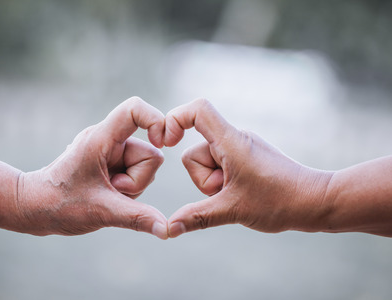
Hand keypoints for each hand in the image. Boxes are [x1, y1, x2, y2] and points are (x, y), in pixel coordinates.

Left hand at [16, 97, 167, 238]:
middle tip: (111, 191)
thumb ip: (137, 218)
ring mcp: (111, 152)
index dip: (156, 121)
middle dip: (137, 180)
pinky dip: (129, 188)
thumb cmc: (58, 205)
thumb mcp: (101, 212)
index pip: (134, 109)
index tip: (161, 144)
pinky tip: (109, 195)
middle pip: (151, 153)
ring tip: (107, 194)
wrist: (33, 208)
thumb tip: (167, 230)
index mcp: (101, 139)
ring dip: (133, 186)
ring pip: (146, 167)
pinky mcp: (112, 163)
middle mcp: (108, 140)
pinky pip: (137, 173)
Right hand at [164, 99, 332, 237]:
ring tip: (238, 194)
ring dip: (214, 183)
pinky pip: (220, 166)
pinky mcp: (246, 158)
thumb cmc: (280, 202)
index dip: (175, 119)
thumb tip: (168, 228)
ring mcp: (240, 149)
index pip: (197, 110)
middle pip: (194, 151)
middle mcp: (234, 139)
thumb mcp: (233, 210)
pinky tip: (242, 194)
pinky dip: (223, 182)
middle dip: (203, 178)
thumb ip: (196, 217)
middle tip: (228, 192)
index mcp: (231, 142)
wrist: (316, 202)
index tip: (167, 142)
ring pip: (206, 163)